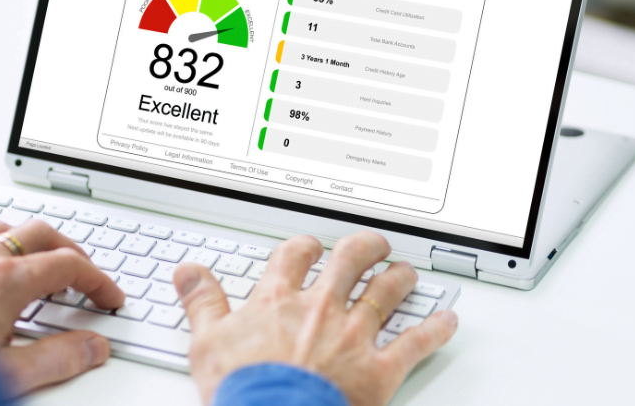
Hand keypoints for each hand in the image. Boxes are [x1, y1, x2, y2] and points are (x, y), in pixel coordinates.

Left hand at [0, 219, 124, 394]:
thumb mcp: (8, 374)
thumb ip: (58, 358)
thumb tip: (93, 347)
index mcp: (6, 281)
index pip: (69, 265)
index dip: (98, 280)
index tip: (109, 298)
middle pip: (41, 234)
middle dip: (71, 252)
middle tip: (85, 277)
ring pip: (2, 229)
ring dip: (29, 242)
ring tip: (40, 264)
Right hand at [175, 232, 456, 405]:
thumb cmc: (243, 389)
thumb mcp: (205, 343)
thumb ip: (201, 302)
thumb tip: (188, 273)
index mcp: (279, 300)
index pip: (295, 256)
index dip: (304, 247)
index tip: (309, 249)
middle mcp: (321, 308)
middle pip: (349, 261)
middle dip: (364, 247)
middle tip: (371, 245)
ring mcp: (354, 336)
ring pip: (386, 292)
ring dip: (400, 278)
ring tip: (406, 272)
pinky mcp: (380, 369)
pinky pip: (416, 342)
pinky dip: (435, 329)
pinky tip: (446, 320)